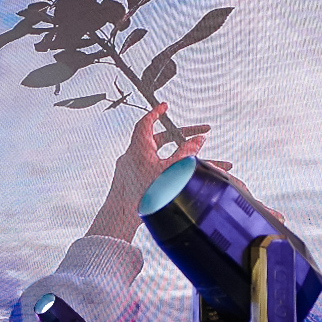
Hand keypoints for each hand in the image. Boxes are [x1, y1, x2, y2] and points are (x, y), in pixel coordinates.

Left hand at [88, 101, 228, 240]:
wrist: (122, 215)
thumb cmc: (142, 193)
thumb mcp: (170, 170)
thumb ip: (186, 153)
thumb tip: (199, 140)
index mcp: (139, 147)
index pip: (147, 122)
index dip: (157, 112)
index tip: (165, 106)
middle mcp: (133, 154)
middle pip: (159, 139)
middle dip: (179, 136)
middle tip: (197, 135)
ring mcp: (131, 167)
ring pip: (157, 155)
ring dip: (175, 155)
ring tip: (195, 159)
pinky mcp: (132, 179)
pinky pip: (150, 167)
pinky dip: (164, 167)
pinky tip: (175, 176)